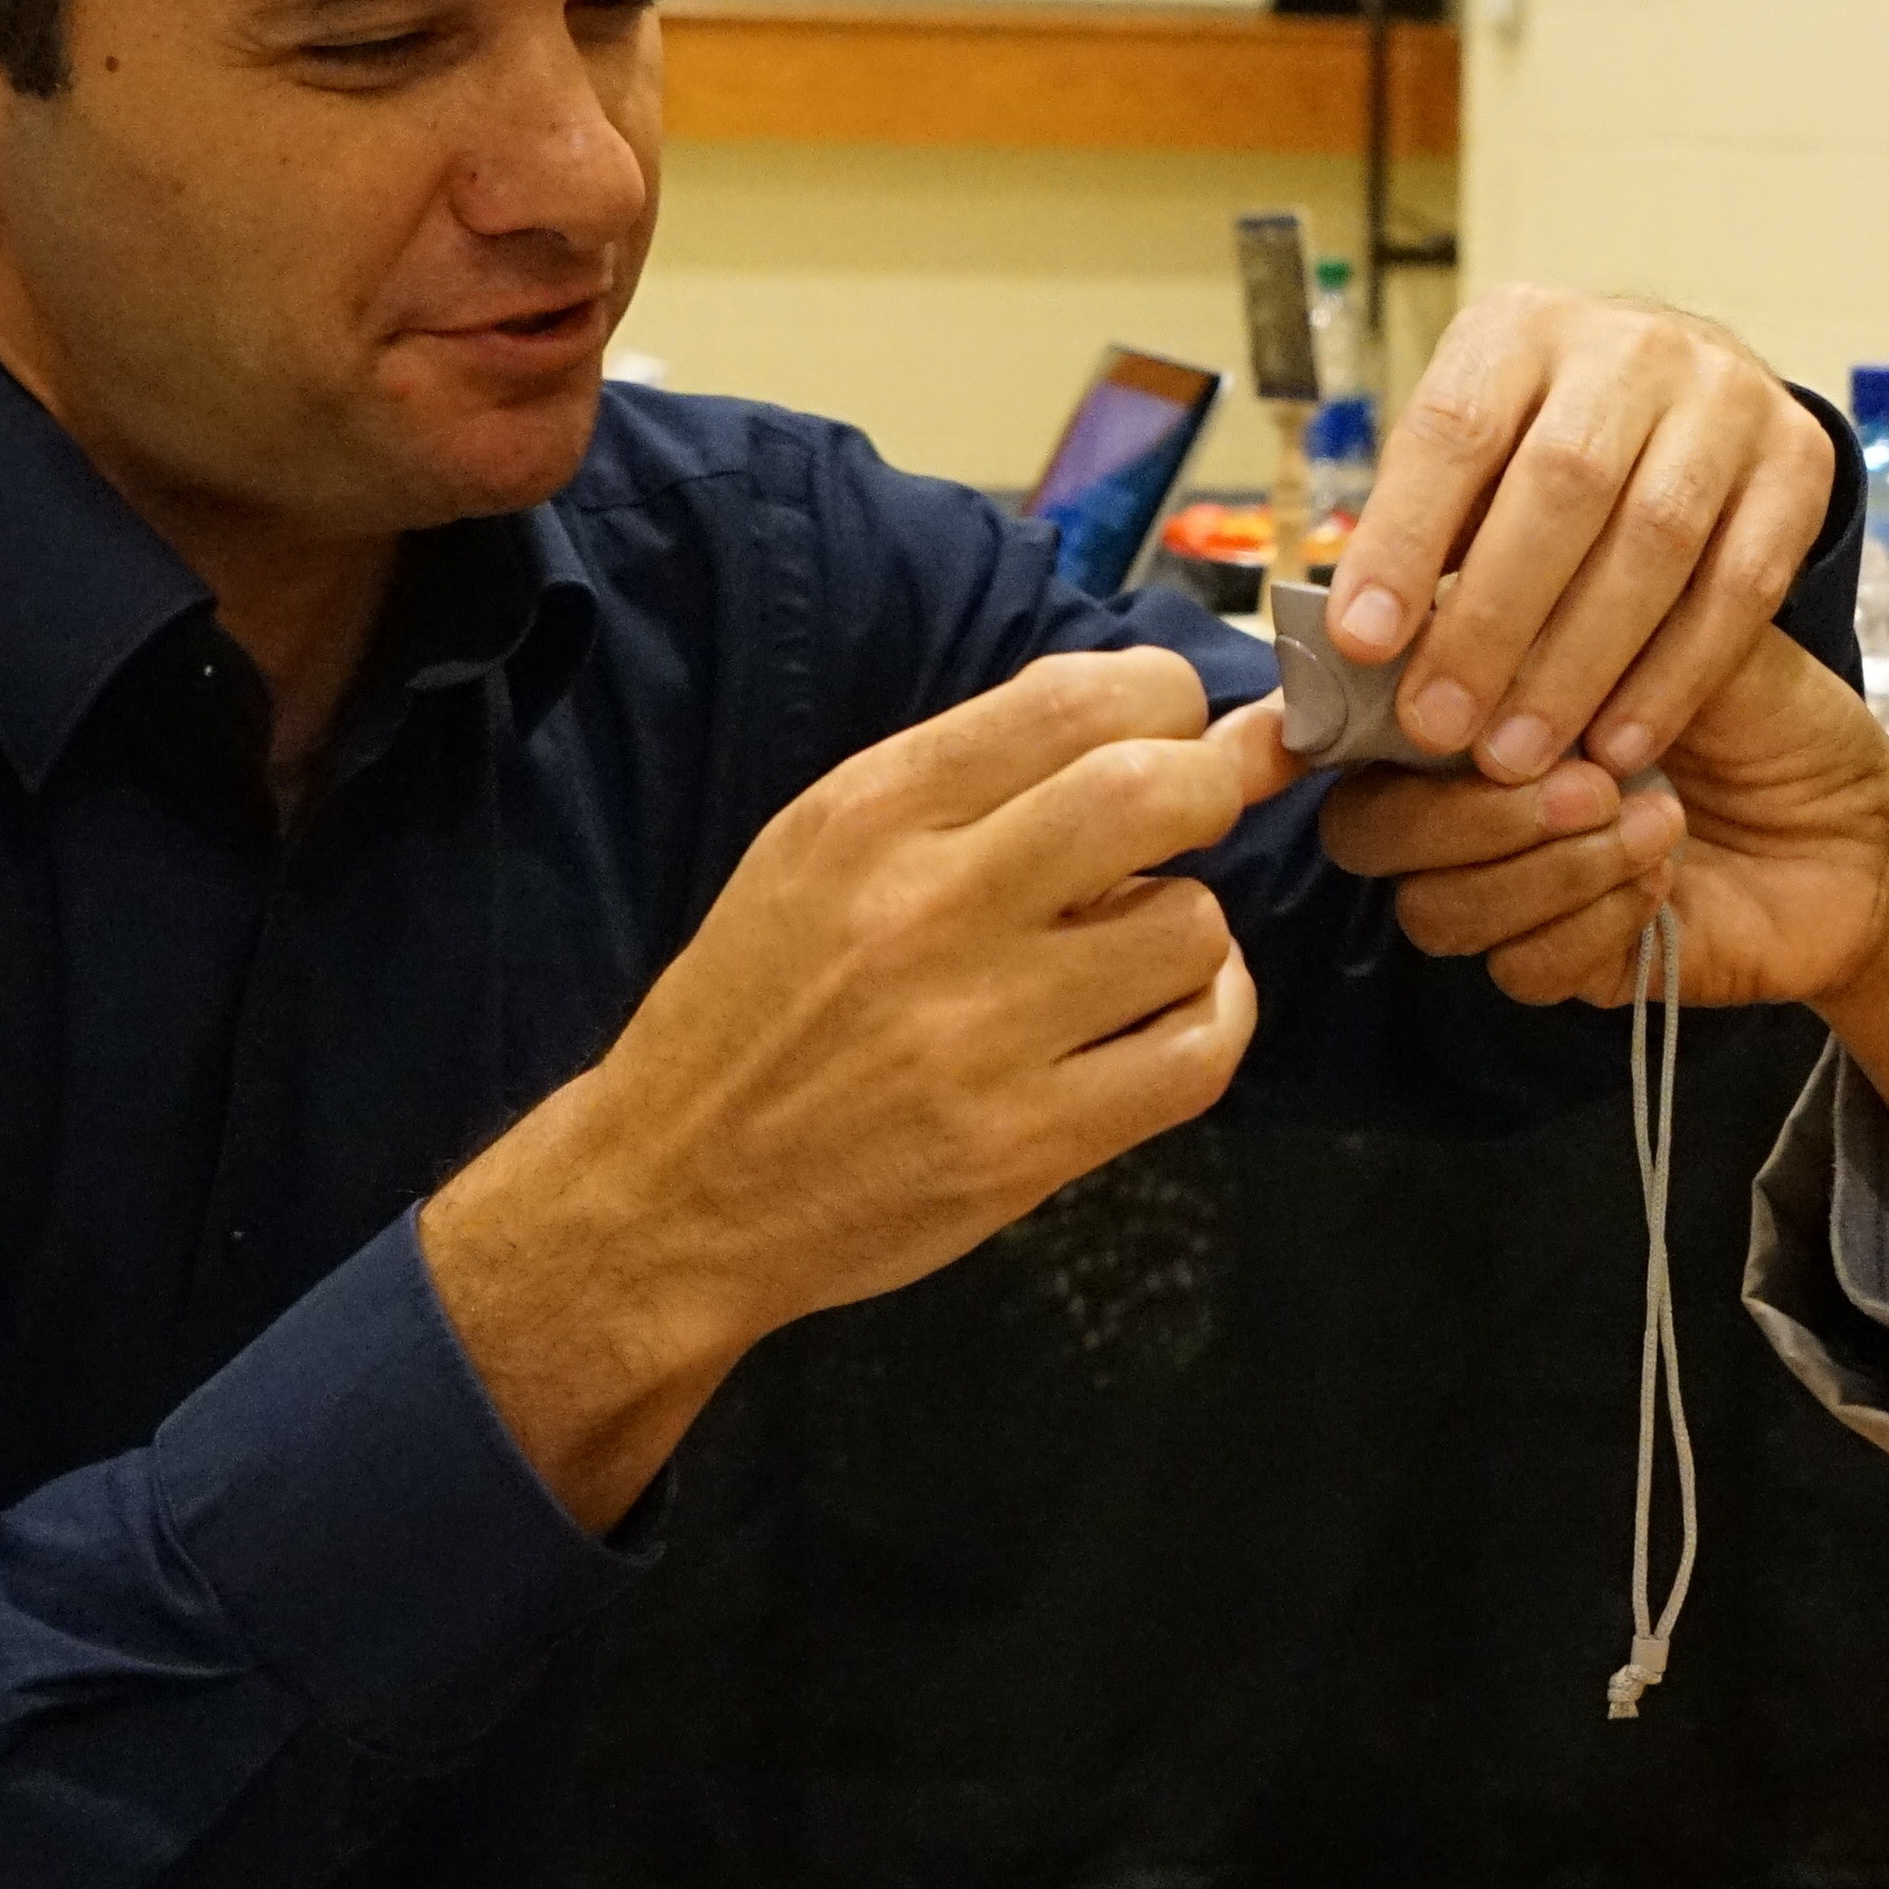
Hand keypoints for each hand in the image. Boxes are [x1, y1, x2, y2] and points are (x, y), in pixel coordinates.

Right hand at [423, 647, 1297, 1525]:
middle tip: (1198, 817)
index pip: (1076, 699)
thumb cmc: (761, 1004)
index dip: (1165, 701)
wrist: (675, 1189)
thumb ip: (970, 776)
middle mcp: (927, 910)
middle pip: (1154, 793)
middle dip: (1213, 787)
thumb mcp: (818, 848)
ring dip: (1192, 926)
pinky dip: (1214, 1018)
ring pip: (1193, 926)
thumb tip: (1147, 718)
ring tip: (1136, 947)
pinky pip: (1197, 1054)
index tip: (1170, 729)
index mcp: (871, 816)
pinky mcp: (1025, 1144)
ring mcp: (981, 1034)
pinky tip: (1167, 1013)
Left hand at [1319, 290, 1834, 786]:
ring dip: (1581, 663)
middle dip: (1494, 620)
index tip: (1361, 643)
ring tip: (1519, 757)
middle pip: (1563, 483)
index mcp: (1521, 331)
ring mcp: (1726, 398)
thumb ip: (1424, 534)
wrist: (1693, 398)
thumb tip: (1357, 648)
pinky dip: (1675, 676)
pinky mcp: (1800, 461)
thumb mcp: (1475, 458)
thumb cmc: (1548, 445)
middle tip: (1439, 728)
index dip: (1405, 538)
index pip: (1455, 428)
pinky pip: (1741, 585)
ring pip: (1656, 538)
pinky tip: (1618, 743)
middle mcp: (1630, 347)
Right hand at [1323, 627, 1888, 1203]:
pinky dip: (1590, 923)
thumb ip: (1555, 613)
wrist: (1863, 823)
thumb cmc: (1768, 710)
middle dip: (1462, 810)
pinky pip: (1519, 968)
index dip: (1347, 726)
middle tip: (1582, 776)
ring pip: (1436, 911)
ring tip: (1652, 822)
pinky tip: (1662, 882)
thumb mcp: (1672, 618)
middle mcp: (1468, 800)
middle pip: (1368, 833)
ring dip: (1542, 868)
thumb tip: (1448, 610)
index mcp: (1474, 704)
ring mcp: (1509, 888)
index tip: (1414, 706)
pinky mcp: (1563, 963)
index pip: (1353, 725)